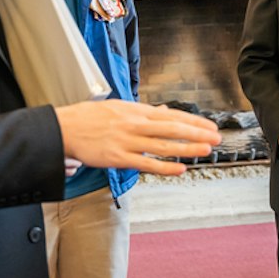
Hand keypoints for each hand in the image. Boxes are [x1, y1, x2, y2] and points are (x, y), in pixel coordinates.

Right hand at [54, 101, 219, 175]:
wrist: (62, 128)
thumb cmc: (88, 118)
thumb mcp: (118, 108)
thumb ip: (143, 112)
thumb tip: (164, 111)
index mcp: (135, 110)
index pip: (171, 115)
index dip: (193, 121)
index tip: (210, 126)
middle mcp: (134, 124)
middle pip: (172, 128)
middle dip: (196, 133)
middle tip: (216, 138)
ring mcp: (126, 141)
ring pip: (162, 145)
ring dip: (186, 148)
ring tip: (204, 151)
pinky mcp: (118, 158)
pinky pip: (145, 163)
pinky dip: (164, 167)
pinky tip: (180, 169)